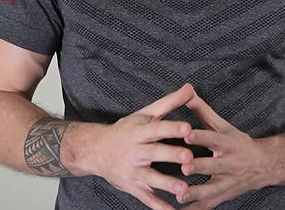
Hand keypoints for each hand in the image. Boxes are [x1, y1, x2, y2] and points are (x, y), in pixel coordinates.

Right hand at [89, 84, 196, 209]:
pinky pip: (148, 199)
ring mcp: (133, 172)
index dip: (172, 128)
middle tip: (189, 158)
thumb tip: (190, 87)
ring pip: (151, 179)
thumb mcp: (145, 114)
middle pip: (155, 153)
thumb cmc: (126, 130)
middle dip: (171, 155)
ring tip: (184, 190)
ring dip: (167, 185)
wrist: (95, 151)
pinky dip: (160, 208)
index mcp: (139, 131)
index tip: (187, 128)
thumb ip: (169, 102)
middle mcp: (135, 152)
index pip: (157, 128)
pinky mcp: (133, 187)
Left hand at [178, 92, 270, 208]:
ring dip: (197, 193)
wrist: (264, 166)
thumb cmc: (237, 142)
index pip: (213, 138)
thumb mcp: (223, 125)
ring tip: (180, 196)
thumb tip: (186, 91)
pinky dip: (195, 209)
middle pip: (214, 165)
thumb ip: (203, 110)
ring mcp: (227, 182)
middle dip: (200, 167)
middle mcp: (229, 163)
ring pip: (212, 189)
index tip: (186, 134)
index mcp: (228, 143)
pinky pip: (209, 205)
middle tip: (185, 167)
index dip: (201, 136)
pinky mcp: (224, 196)